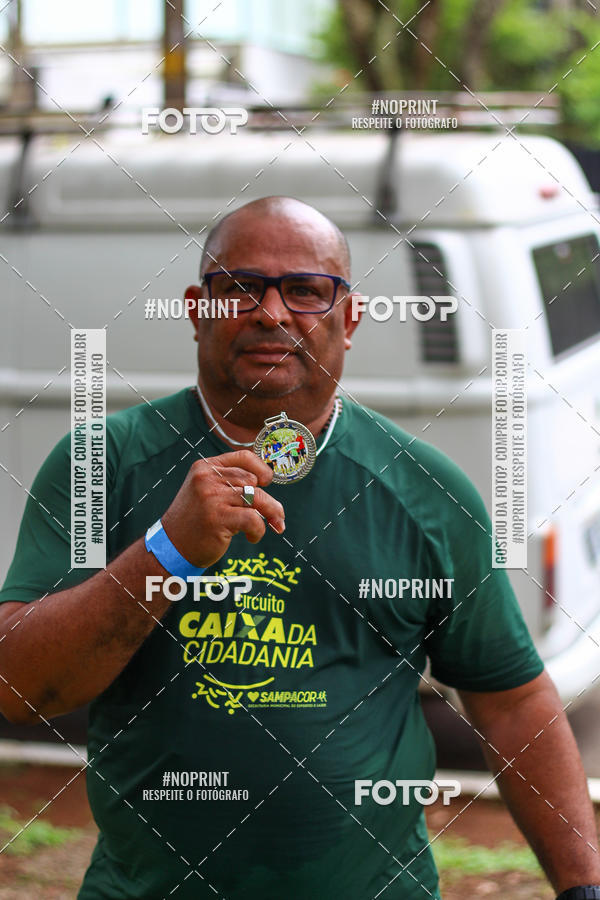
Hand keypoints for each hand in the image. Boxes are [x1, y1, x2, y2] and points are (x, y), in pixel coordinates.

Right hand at [161, 450, 284, 567]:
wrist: (172, 546)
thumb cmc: (195, 520)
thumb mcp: (206, 491)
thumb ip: (229, 481)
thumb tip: (267, 479)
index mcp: (205, 467)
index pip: (243, 457)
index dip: (261, 468)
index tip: (267, 482)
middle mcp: (207, 478)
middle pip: (252, 480)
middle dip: (268, 499)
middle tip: (275, 514)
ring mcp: (211, 497)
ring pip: (256, 497)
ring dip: (271, 512)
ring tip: (274, 524)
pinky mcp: (217, 517)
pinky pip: (252, 518)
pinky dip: (258, 530)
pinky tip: (251, 537)